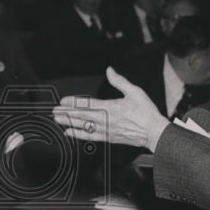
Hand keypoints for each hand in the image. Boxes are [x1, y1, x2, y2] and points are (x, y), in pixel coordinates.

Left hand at [53, 67, 169, 151]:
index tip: (63, 101)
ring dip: (69, 122)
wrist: (154, 132)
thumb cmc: (146, 113)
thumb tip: (110, 70)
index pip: (88, 104)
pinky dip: (78, 135)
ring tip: (58, 120)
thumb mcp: (135, 92)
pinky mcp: (108, 138)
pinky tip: (69, 133)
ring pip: (83, 126)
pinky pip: (89, 137)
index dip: (74, 102)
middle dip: (67, 112)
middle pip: (82, 116)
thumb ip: (119, 81)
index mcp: (111, 107)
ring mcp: (106, 130)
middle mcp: (106, 120)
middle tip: (55, 111)